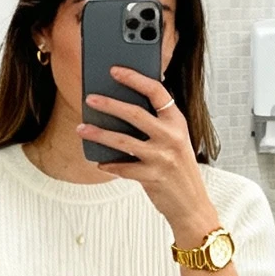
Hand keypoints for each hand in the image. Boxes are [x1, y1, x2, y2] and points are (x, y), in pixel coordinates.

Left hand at [79, 67, 218, 242]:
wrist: (192, 205)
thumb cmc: (179, 170)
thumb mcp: (176, 141)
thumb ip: (157, 124)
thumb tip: (122, 106)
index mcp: (177, 122)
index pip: (156, 91)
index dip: (134, 78)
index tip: (115, 71)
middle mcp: (171, 137)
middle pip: (134, 113)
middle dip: (109, 104)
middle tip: (90, 99)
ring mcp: (162, 157)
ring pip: (123, 140)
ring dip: (99, 134)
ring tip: (82, 129)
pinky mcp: (152, 177)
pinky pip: (122, 168)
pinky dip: (109, 165)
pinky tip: (100, 163)